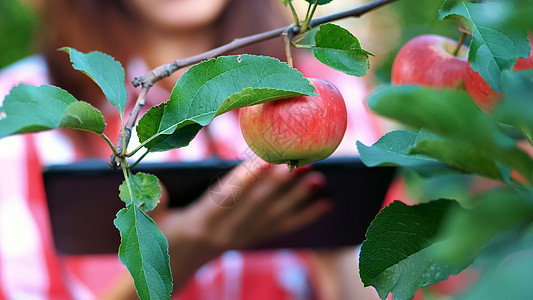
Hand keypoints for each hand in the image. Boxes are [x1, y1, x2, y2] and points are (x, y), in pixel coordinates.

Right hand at [160, 159, 331, 251]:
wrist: (175, 266)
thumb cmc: (161, 236)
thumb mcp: (150, 222)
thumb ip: (154, 204)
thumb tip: (155, 183)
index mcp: (201, 222)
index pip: (226, 197)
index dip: (246, 178)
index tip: (266, 159)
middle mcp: (227, 232)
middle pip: (258, 204)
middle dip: (282, 182)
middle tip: (303, 161)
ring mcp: (242, 237)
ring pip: (274, 216)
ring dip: (299, 197)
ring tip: (319, 179)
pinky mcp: (252, 239)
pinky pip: (281, 228)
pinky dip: (304, 217)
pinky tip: (325, 205)